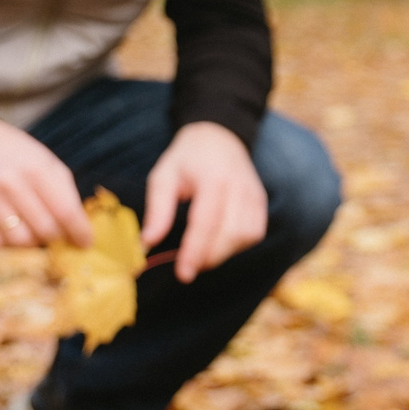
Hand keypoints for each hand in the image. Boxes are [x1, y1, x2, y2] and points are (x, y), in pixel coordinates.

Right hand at [0, 117, 91, 249]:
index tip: (85, 243)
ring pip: (20, 242)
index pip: (65, 211)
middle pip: (45, 230)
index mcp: (37, 170)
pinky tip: (16, 236)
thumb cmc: (19, 156)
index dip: (79, 232)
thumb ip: (65, 194)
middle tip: (60, 237)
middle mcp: (12, 184)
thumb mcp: (48, 164)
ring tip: (37, 236)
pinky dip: (10, 248)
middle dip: (58, 239)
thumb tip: (79, 230)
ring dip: (34, 245)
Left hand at [143, 121, 268, 281]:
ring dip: (223, 252)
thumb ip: (157, 210)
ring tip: (202, 251)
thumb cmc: (187, 158)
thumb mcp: (163, 176)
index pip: (206, 222)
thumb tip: (147, 244)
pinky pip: (254, 233)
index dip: (195, 251)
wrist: (219, 135)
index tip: (182, 274)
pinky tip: (218, 241)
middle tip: (187, 264)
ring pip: (246, 237)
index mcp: (213, 178)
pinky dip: (237, 245)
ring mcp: (254, 193)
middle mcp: (239, 186)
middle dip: (208, 256)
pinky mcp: (261, 201)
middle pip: (230, 234)